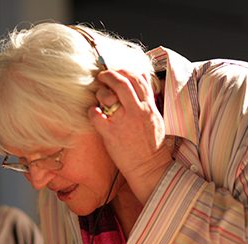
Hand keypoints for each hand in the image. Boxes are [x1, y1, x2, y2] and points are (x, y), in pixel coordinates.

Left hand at [88, 70, 171, 203]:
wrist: (149, 167)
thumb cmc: (151, 145)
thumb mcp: (156, 117)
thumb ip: (148, 99)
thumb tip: (142, 81)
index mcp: (149, 106)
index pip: (137, 79)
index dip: (125, 71)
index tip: (117, 71)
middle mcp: (137, 111)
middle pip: (121, 82)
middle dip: (109, 75)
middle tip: (101, 76)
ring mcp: (123, 122)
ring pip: (107, 96)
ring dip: (100, 93)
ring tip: (99, 98)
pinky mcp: (110, 133)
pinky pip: (95, 115)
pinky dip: (91, 111)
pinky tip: (93, 112)